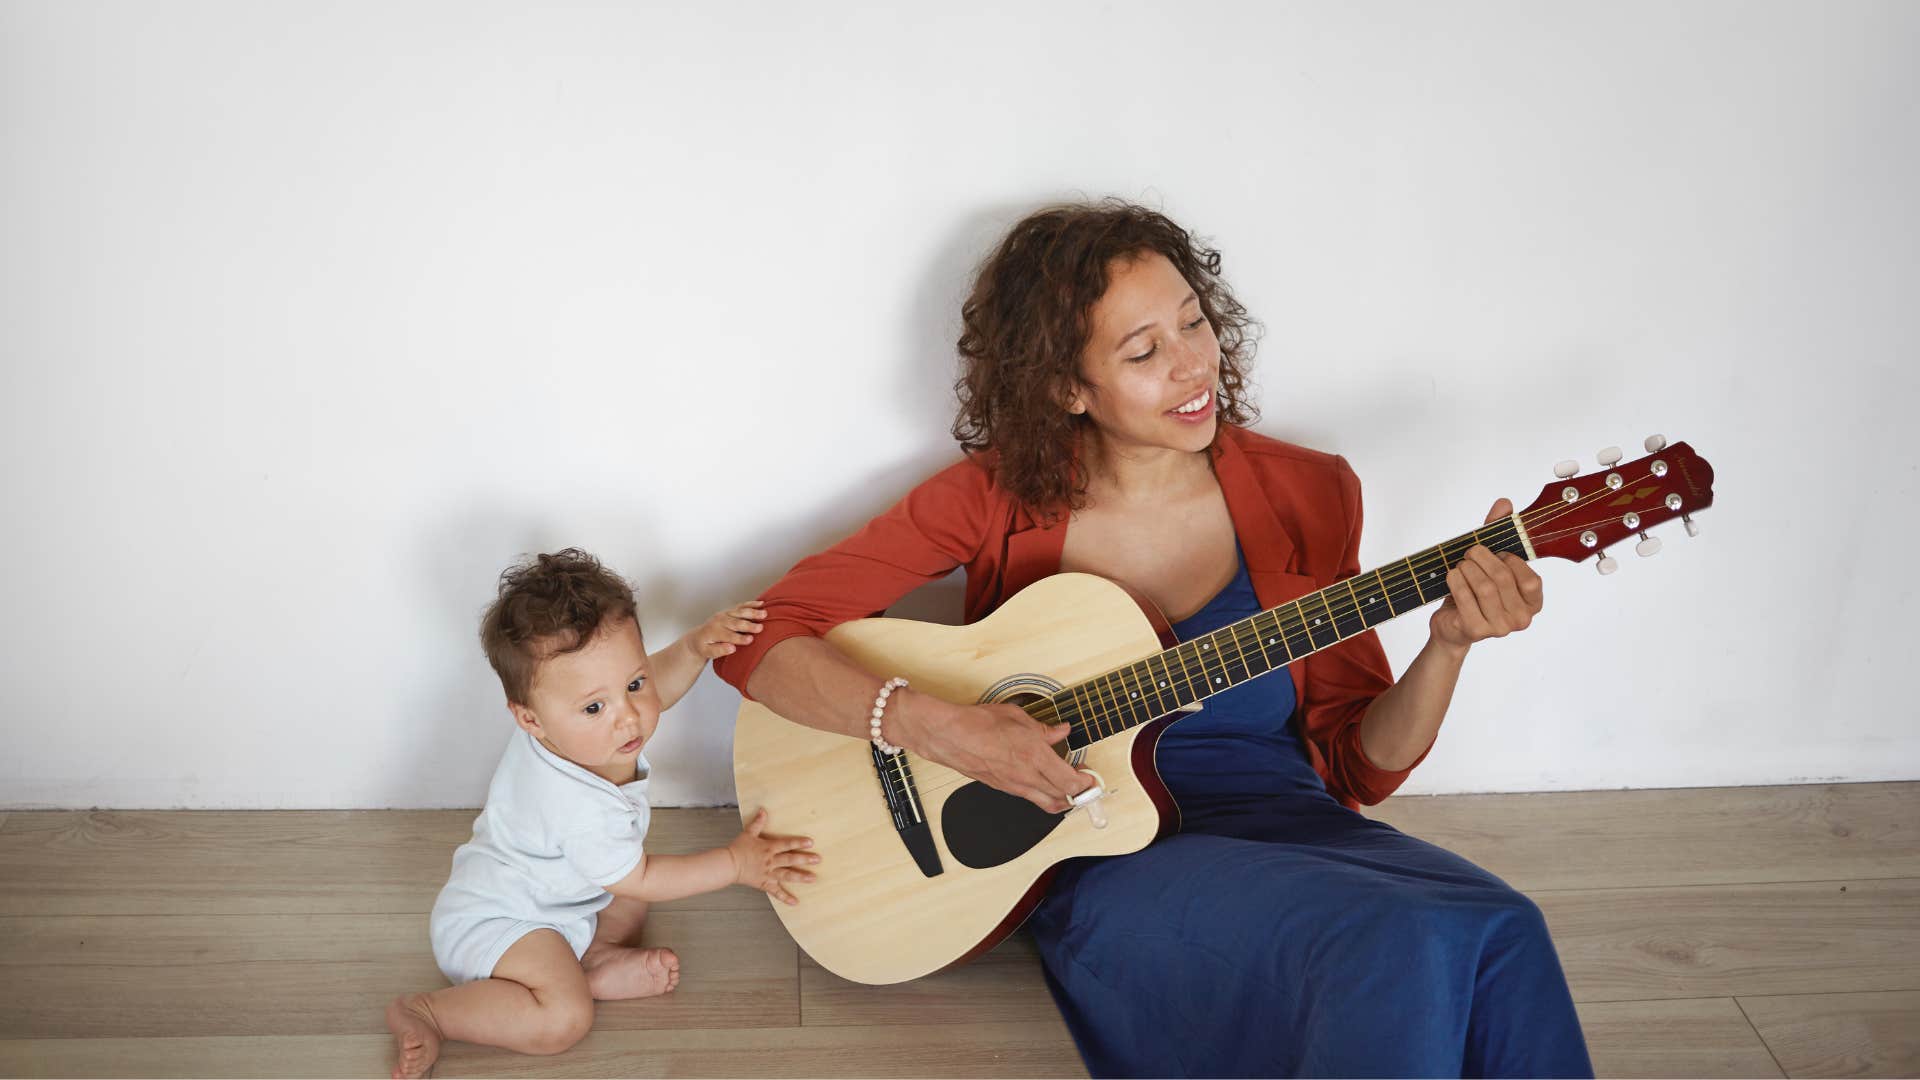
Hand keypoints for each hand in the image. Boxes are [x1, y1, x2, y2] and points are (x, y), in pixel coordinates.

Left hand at [693, 601, 767, 658]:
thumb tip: (732, 648)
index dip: (740, 638)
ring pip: (740, 612)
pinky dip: (751, 604)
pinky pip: (741, 606)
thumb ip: (718, 651)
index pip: (729, 635)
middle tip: (760, 628)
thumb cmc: (704, 647)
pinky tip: (761, 603)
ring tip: (764, 614)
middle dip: (749, 625)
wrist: (697, 637)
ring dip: (752, 612)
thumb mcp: (707, 652)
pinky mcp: (729, 611)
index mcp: (714, 631)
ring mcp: (725, 614)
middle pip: (736, 623)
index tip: (750, 640)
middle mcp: (719, 620)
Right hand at [728, 808, 817, 905]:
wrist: (728, 865)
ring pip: (787, 876)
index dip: (798, 843)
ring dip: (800, 877)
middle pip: (790, 860)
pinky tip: (796, 902)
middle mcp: (771, 861)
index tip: (811, 842)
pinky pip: (776, 892)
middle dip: (805, 860)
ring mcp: (768, 874)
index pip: (786, 844)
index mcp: (768, 848)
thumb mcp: (748, 833)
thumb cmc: (738, 848)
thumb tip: (763, 810)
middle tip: (818, 859)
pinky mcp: (764, 884)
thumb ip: (758, 822)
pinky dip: (785, 898)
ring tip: (813, 879)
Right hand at [896, 694, 1092, 813]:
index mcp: (1034, 754)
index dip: (1087, 783)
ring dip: (1063, 798)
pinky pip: (1031, 798)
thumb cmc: (977, 723)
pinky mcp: (1003, 789)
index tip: (1092, 776)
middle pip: (1063, 799)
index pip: (1071, 782)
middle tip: (1085, 781)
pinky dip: (1044, 794)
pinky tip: (1044, 780)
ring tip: (1068, 785)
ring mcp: (1014, 786)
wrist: (948, 736)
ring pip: (1048, 804)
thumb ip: (1044, 729)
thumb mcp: (1018, 717)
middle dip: (1079, 793)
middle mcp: (1026, 775)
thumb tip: (1060, 732)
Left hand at [1429, 498, 1545, 653]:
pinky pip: (1465, 597)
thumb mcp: (1489, 560)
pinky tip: (1452, 576)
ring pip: (1484, 587)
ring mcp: (1500, 629)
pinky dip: (1456, 581)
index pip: (1531, 579)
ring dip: (1467, 568)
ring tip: (1461, 564)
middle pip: (1503, 578)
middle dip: (1482, 558)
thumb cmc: (1475, 592)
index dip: (1511, 560)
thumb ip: (1499, 532)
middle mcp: (1521, 619)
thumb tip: (1504, 503)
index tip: (1497, 552)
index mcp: (1533, 603)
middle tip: (1471, 551)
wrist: (1452, 625)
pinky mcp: (1476, 631)